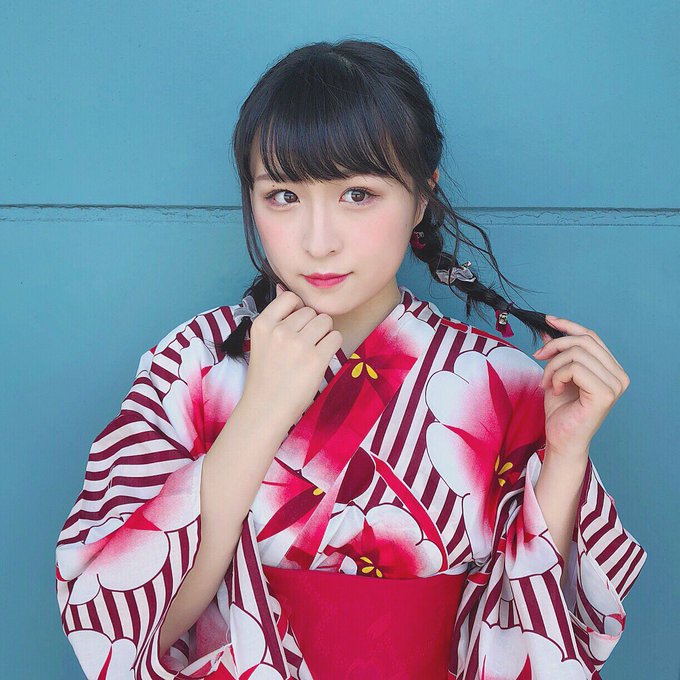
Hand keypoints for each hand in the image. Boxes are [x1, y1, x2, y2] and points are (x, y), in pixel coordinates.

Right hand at [242, 282, 343, 426]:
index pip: (290, 297)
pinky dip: (333, 346)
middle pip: (311, 311)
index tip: (295, 327)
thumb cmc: (266, 375)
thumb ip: (275, 316)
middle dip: (312, 325)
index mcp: (262, 324)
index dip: (297, 310)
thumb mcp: (261, 341)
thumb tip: (282, 287)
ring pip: (325, 321)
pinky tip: (320, 358)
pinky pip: (336, 337)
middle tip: (302, 347)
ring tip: (311, 352)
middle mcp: (280, 331)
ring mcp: (298, 345)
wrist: (266, 408)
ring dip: (324, 334)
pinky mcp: (316, 359)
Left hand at [532, 315, 630, 461]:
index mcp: (612, 369)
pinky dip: (557, 376)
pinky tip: (555, 390)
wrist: (561, 439)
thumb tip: (550, 331)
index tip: (548, 320)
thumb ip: (558, 353)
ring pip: (576, 354)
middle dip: (555, 346)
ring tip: (546, 382)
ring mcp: (615, 385)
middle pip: (584, 341)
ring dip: (553, 366)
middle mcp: (619, 375)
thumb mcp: (556, 374)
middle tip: (538, 357)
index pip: (591, 337)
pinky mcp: (605, 394)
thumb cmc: (561, 411)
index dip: (569, 325)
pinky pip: (575, 369)